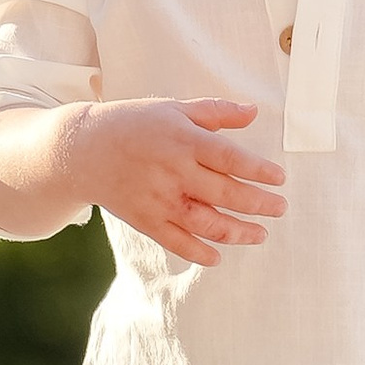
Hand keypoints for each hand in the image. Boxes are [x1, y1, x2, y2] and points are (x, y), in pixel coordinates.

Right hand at [76, 97, 284, 267]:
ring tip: (260, 234)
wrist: (83, 150)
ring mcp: (160, 200)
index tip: (280, 179)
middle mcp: (174, 172)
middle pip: (226, 194)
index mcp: (185, 141)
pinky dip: (199, 252)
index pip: (231, 158)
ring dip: (238, 232)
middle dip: (259, 204)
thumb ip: (216, 112)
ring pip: (207, 223)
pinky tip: (218, 255)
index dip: (259, 171)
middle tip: (281, 208)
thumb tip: (253, 112)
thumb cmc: (133, 124)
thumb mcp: (174, 109)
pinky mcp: (146, 220)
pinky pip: (177, 242)